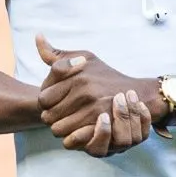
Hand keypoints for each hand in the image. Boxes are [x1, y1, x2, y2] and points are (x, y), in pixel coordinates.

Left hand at [35, 35, 158, 156]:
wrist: (137, 93)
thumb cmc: (105, 75)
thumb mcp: (84, 58)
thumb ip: (57, 55)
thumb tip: (38, 36)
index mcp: (76, 75)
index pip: (43, 97)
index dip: (45, 102)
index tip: (55, 101)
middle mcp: (84, 91)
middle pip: (48, 115)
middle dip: (51, 117)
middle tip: (61, 114)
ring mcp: (94, 108)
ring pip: (58, 129)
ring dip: (61, 128)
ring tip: (69, 122)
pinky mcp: (102, 125)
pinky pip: (72, 139)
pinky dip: (71, 138)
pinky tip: (77, 130)